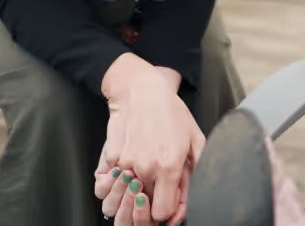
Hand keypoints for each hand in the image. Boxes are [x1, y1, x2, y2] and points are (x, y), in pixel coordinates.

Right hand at [96, 54, 204, 222]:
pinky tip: (128, 171)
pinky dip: (116, 184)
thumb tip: (188, 201)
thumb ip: (195, 173)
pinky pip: (109, 186)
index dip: (167, 212)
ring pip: (123, 200)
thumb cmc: (171, 112)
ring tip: (141, 180)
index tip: (169, 203)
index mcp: (169, 165)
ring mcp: (125, 164)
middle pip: (142, 209)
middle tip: (156, 191)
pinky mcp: (111, 158)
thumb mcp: (195, 139)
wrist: (142, 91)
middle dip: (149, 206)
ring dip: (131, 197)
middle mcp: (146, 167)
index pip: (162, 212)